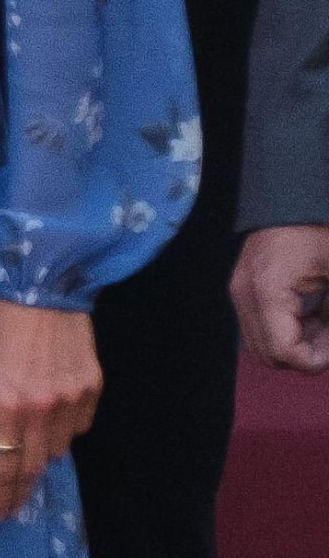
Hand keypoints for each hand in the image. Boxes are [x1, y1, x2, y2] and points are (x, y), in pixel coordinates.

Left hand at [0, 298, 101, 521]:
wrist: (43, 282)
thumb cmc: (1, 319)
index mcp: (6, 401)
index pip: (4, 464)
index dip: (0, 495)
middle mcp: (40, 408)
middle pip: (33, 465)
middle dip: (20, 485)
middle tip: (10, 497)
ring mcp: (70, 399)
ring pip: (58, 448)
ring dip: (42, 450)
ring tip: (30, 435)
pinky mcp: (93, 387)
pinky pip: (79, 425)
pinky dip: (65, 426)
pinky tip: (54, 408)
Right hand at [231, 226, 328, 373]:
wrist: (287, 198)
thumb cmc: (315, 230)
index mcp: (266, 291)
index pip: (284, 351)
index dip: (315, 358)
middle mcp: (244, 294)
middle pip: (269, 355)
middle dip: (303, 355)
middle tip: (328, 336)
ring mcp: (239, 291)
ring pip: (262, 346)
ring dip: (294, 345)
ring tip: (321, 324)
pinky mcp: (241, 288)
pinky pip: (259, 328)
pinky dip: (284, 332)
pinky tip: (309, 315)